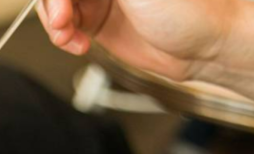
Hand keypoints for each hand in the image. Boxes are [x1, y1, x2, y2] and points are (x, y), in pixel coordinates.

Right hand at [36, 0, 239, 81]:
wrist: (200, 49)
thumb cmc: (186, 12)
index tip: (60, 4)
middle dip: (53, 4)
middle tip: (61, 21)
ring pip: (55, 5)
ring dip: (54, 24)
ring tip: (68, 38)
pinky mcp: (94, 23)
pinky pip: (62, 27)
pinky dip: (62, 38)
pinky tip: (77, 45)